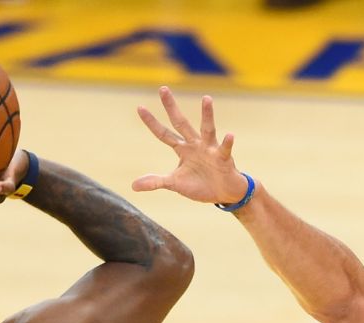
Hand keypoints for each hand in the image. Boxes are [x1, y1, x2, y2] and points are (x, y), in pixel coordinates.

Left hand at [132, 86, 249, 204]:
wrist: (223, 193)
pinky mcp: (223, 158)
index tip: (140, 108)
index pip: (163, 134)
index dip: (152, 122)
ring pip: (207, 129)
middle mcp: (195, 144)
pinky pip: (225, 148)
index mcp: (182, 149)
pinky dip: (227, 142)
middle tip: (162, 89)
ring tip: (206, 98)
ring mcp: (210, 149)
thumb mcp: (175, 184)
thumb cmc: (200, 185)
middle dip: (171, 107)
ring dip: (207, 114)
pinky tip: (230, 135)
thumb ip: (156, 182)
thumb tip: (133, 186)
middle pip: (181, 123)